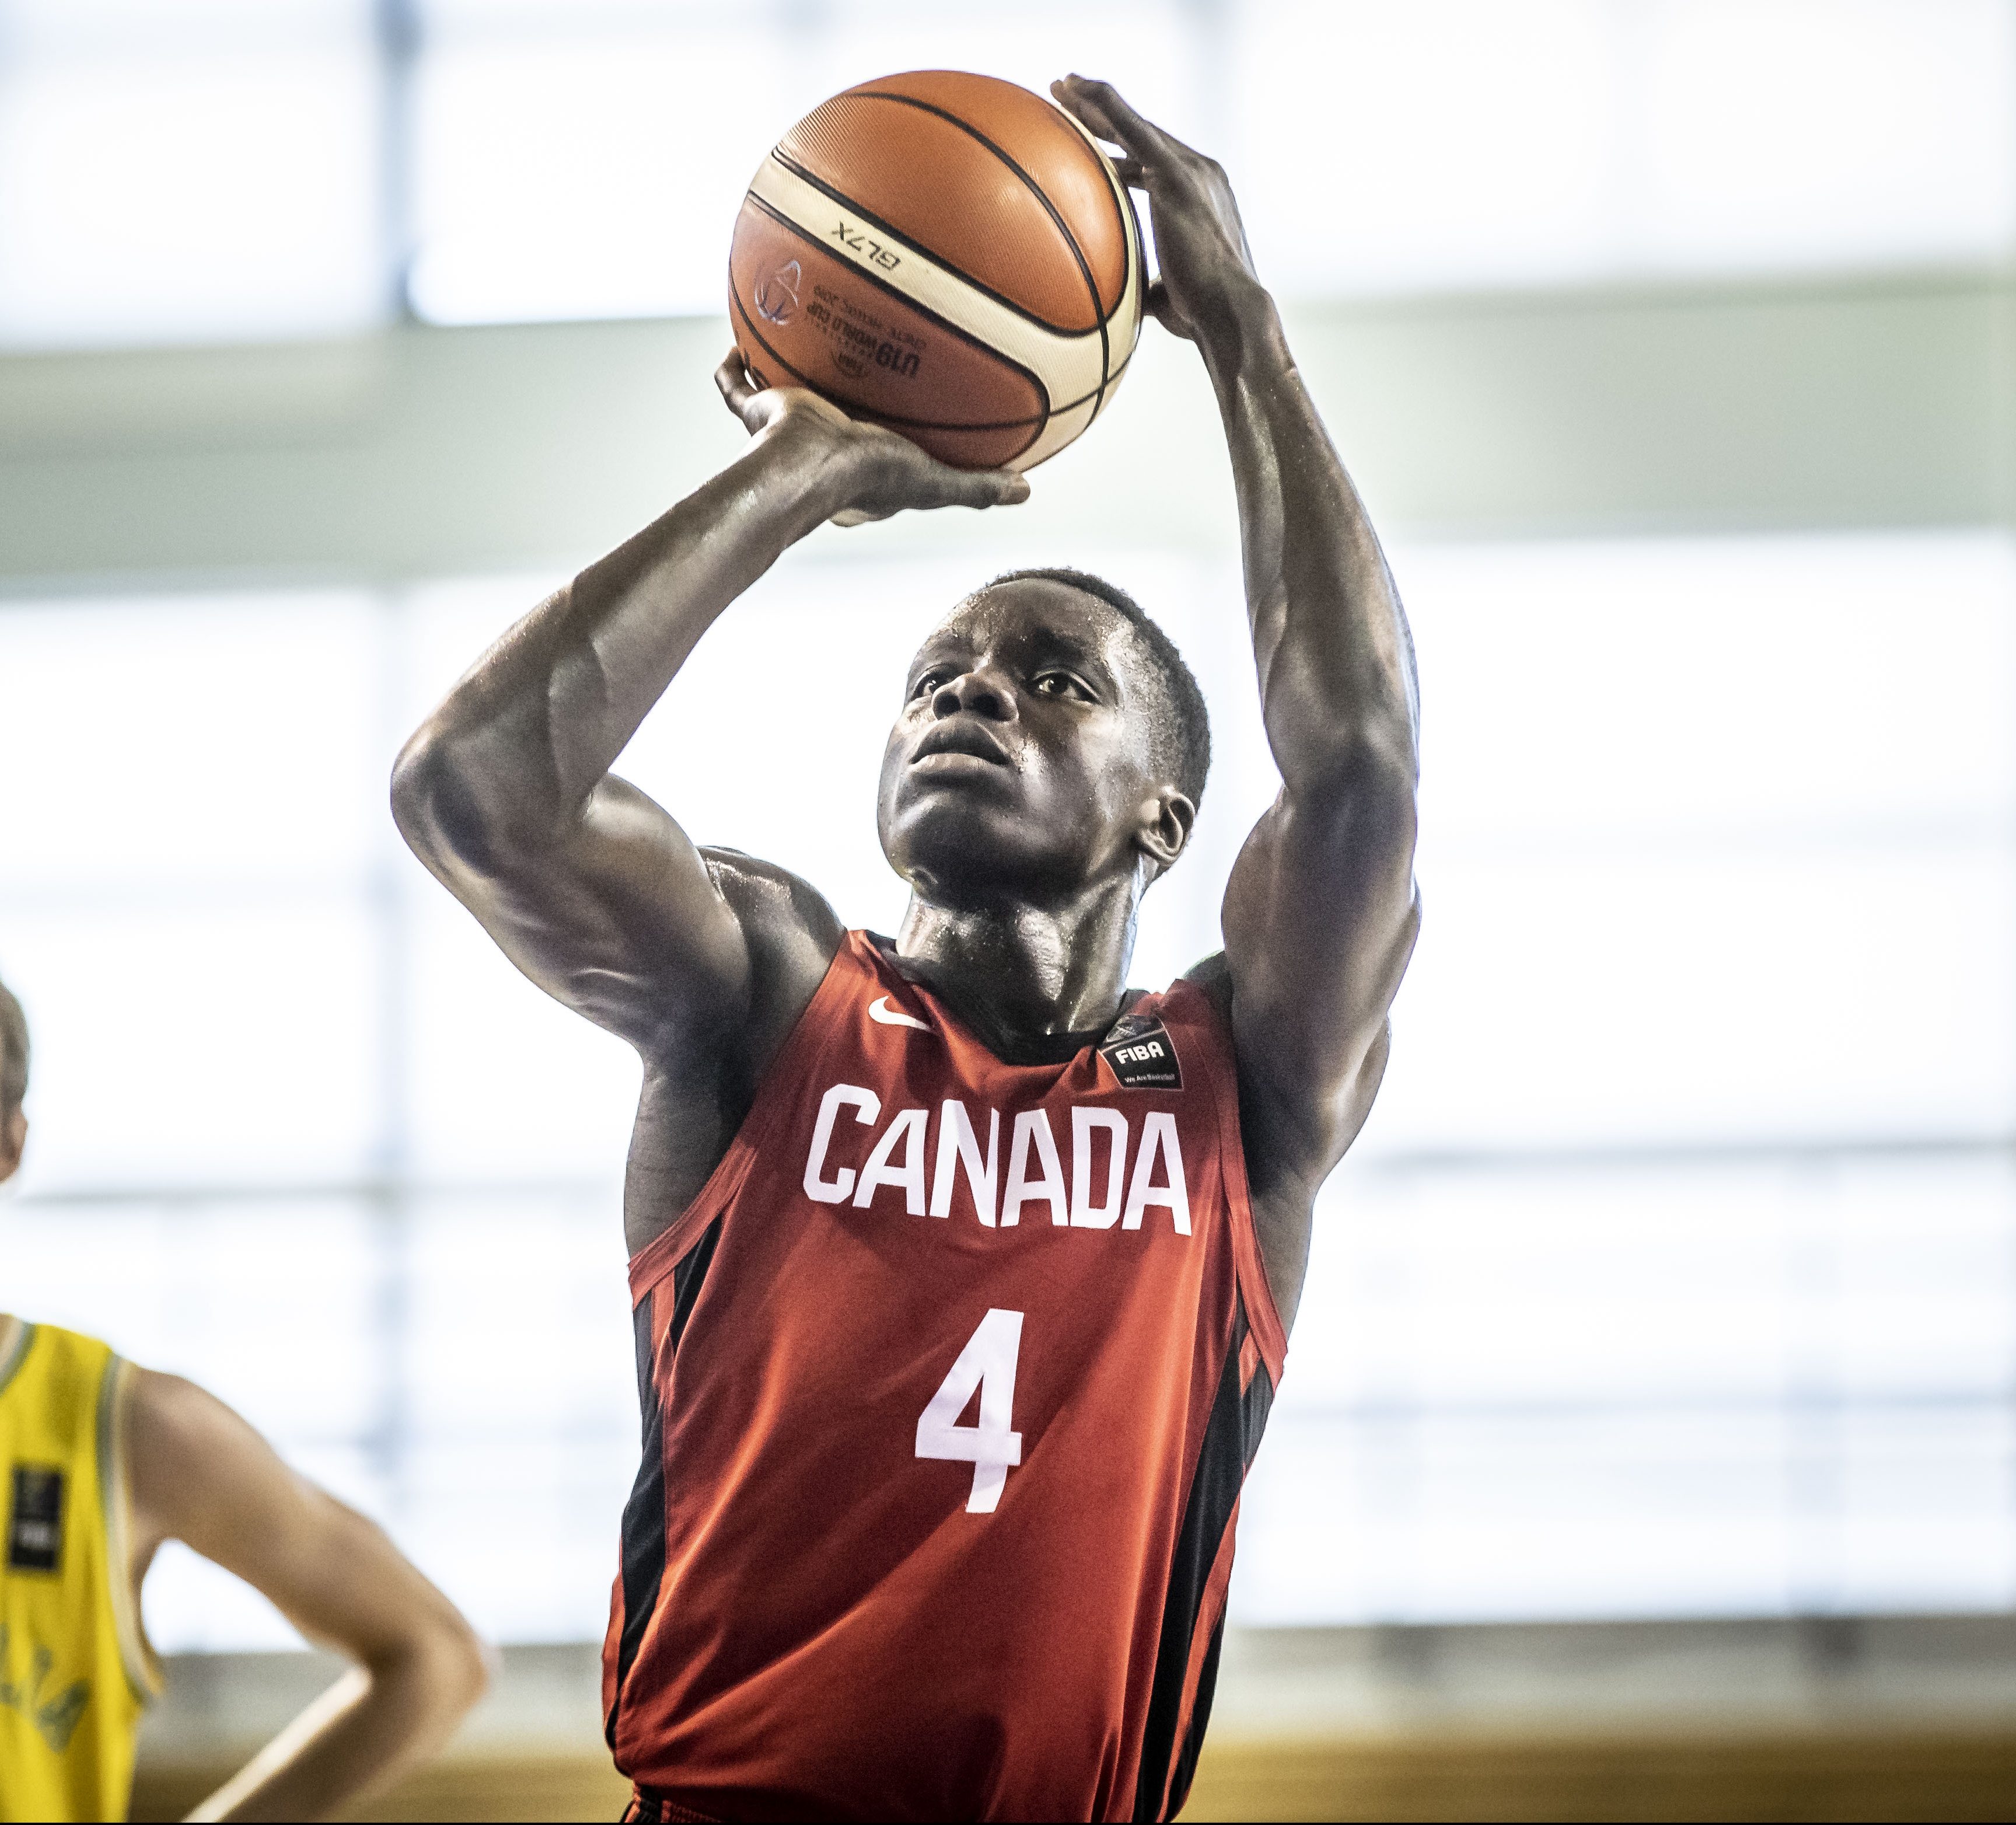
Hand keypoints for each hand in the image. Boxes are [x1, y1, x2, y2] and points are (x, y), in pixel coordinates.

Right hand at [715, 351, 1028, 525]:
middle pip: (830, 408)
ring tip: (796, 326)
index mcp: (860, 461)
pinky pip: (738, 383)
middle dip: (836, 388)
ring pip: (781, 391)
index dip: (887, 428)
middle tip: (851, 355)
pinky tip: (741, 332)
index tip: (901, 405)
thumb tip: (1027, 490)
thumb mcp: (936, 481)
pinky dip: (734, 362)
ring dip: (785, 365)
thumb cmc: (870, 477)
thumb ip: (979, 486)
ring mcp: (787, 424)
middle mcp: (822, 440)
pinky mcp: (760, 409)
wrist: (810, 464)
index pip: (876, 442)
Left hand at [1051, 75, 1264, 344]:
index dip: (1119, 147)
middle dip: (1101, 114)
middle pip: (1140, 134)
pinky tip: (1074, 89)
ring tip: (1060, 87)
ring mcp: (1191, 170)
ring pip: (1132, 123)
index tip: (1090, 140)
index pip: (1152, 162)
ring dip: (1093, 102)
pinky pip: (1131, 128)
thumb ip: (1148, 283)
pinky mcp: (1176, 175)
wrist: (1229, 312)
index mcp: (1200, 196)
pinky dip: (1103, 104)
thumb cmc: (1200, 316)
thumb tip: (1121, 301)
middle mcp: (1200, 173)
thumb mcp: (1169, 292)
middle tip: (1066, 96)